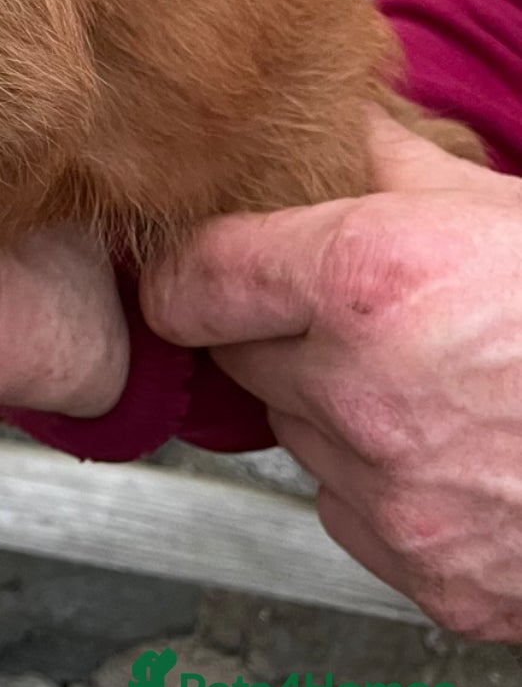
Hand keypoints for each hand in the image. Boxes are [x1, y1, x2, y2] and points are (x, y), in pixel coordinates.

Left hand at [143, 110, 521, 638]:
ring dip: (332, 409)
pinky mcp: (428, 571)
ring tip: (425, 378)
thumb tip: (329, 116)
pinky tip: (449, 446)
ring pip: (298, 436)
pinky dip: (379, 485)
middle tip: (357, 316)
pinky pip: (350, 512)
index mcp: (369, 282)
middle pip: (241, 358)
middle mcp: (364, 393)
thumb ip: (387, 158)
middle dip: (277, 333)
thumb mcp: (495, 203)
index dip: (194, 269)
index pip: (194, 281)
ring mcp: (395, 494)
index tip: (199, 266)